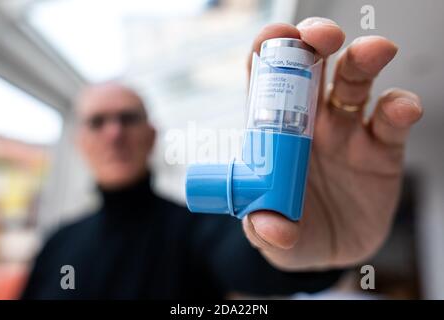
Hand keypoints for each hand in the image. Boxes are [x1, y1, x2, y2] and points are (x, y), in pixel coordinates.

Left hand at [242, 18, 422, 269]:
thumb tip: (269, 227)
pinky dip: (400, 108)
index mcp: (277, 132)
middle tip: (323, 37)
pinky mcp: (382, 150)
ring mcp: (348, 132)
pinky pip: (392, 121)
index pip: (267, 78)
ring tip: (374, 51)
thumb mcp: (274, 237)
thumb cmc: (294, 233)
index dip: (271, 50)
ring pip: (357, 82)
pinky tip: (401, 108)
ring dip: (364, 60)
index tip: (277, 38)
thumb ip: (266, 230)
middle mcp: (312, 122)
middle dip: (318, 41)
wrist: (331, 252)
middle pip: (315, 67)